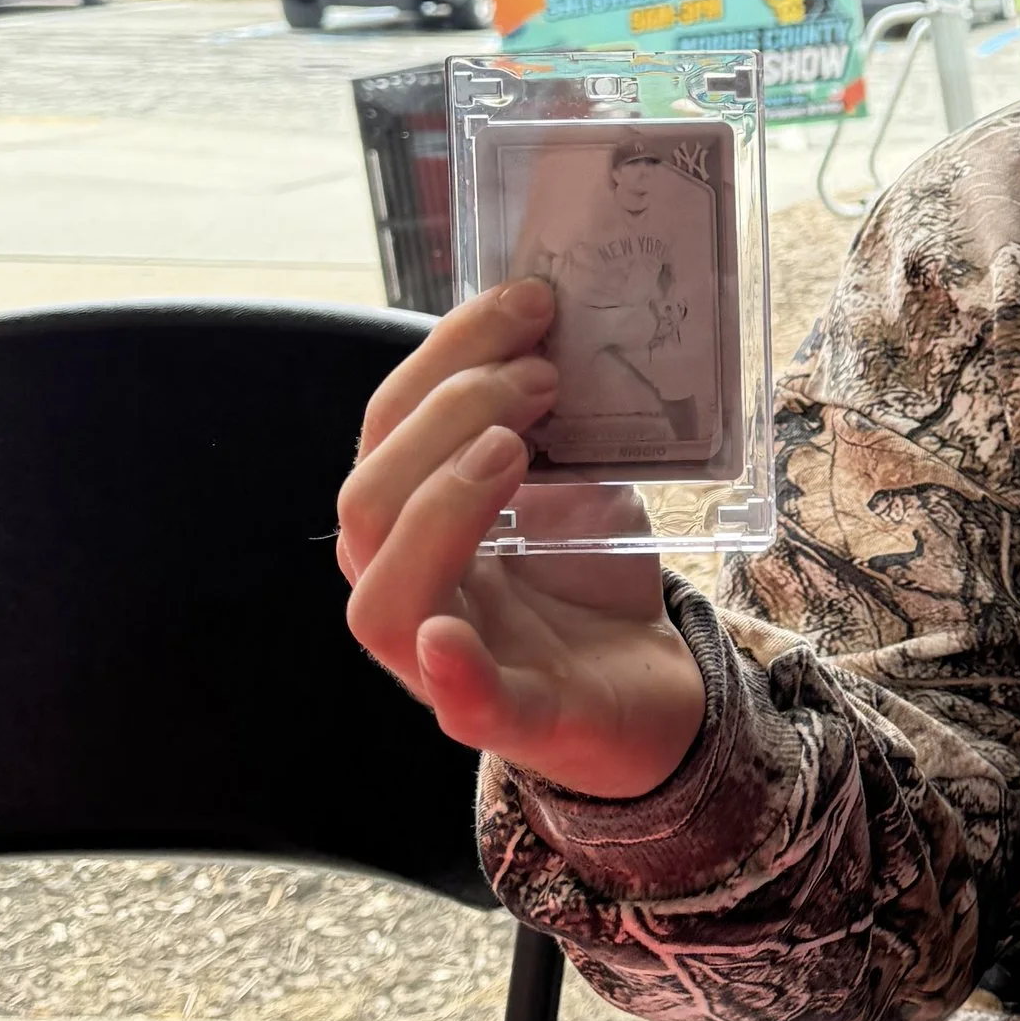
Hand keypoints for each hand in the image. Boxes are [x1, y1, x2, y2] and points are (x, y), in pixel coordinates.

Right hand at [338, 277, 707, 799]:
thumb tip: (559, 321)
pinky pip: (461, 704)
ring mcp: (449, 665)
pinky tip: (448, 632)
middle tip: (542, 374)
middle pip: (368, 503)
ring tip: (513, 447)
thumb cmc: (586, 576)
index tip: (525, 300)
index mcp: (412, 521)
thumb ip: (551, 421)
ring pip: (382, 598)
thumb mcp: (573, 479)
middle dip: (446, 415)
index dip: (444, 354)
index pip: (388, 430)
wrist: (651, 682)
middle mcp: (411, 590)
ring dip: (440, 506)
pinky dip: (450, 667)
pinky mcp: (514, 720)